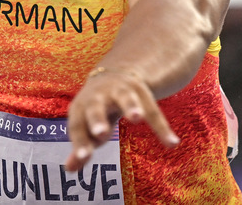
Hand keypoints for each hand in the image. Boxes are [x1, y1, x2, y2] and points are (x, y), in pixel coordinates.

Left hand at [64, 68, 179, 171]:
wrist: (116, 72)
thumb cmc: (98, 109)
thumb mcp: (87, 124)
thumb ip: (81, 146)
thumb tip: (69, 169)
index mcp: (81, 106)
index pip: (78, 125)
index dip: (80, 141)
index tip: (83, 157)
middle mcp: (98, 96)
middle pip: (95, 107)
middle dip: (97, 119)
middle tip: (100, 134)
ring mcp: (120, 91)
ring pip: (125, 98)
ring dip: (130, 107)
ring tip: (136, 118)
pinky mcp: (140, 91)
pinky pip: (153, 110)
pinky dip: (162, 127)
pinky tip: (172, 143)